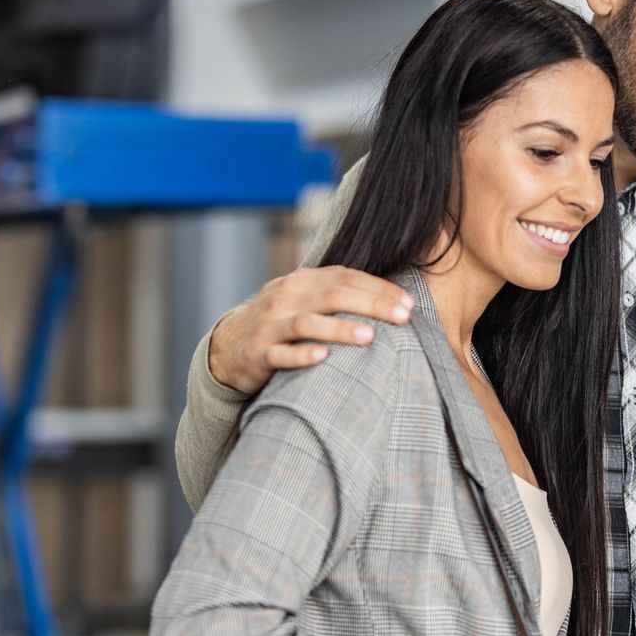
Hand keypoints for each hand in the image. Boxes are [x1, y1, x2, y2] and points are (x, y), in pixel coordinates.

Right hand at [206, 266, 414, 395]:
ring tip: (370, 336)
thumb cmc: (279, 323)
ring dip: (340, 328)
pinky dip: (301, 355)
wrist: (227, 347)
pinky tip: (323, 357)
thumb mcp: (302, 300)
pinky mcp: (258, 353)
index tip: (408, 304)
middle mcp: (285, 298)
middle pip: (333, 295)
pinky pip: (281, 354)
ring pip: (307, 323)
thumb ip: (335, 294)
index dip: (378, 289)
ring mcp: (270, 325)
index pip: (346, 278)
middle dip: (371, 304)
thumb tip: (390, 299)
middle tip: (402, 317)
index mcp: (301, 281)